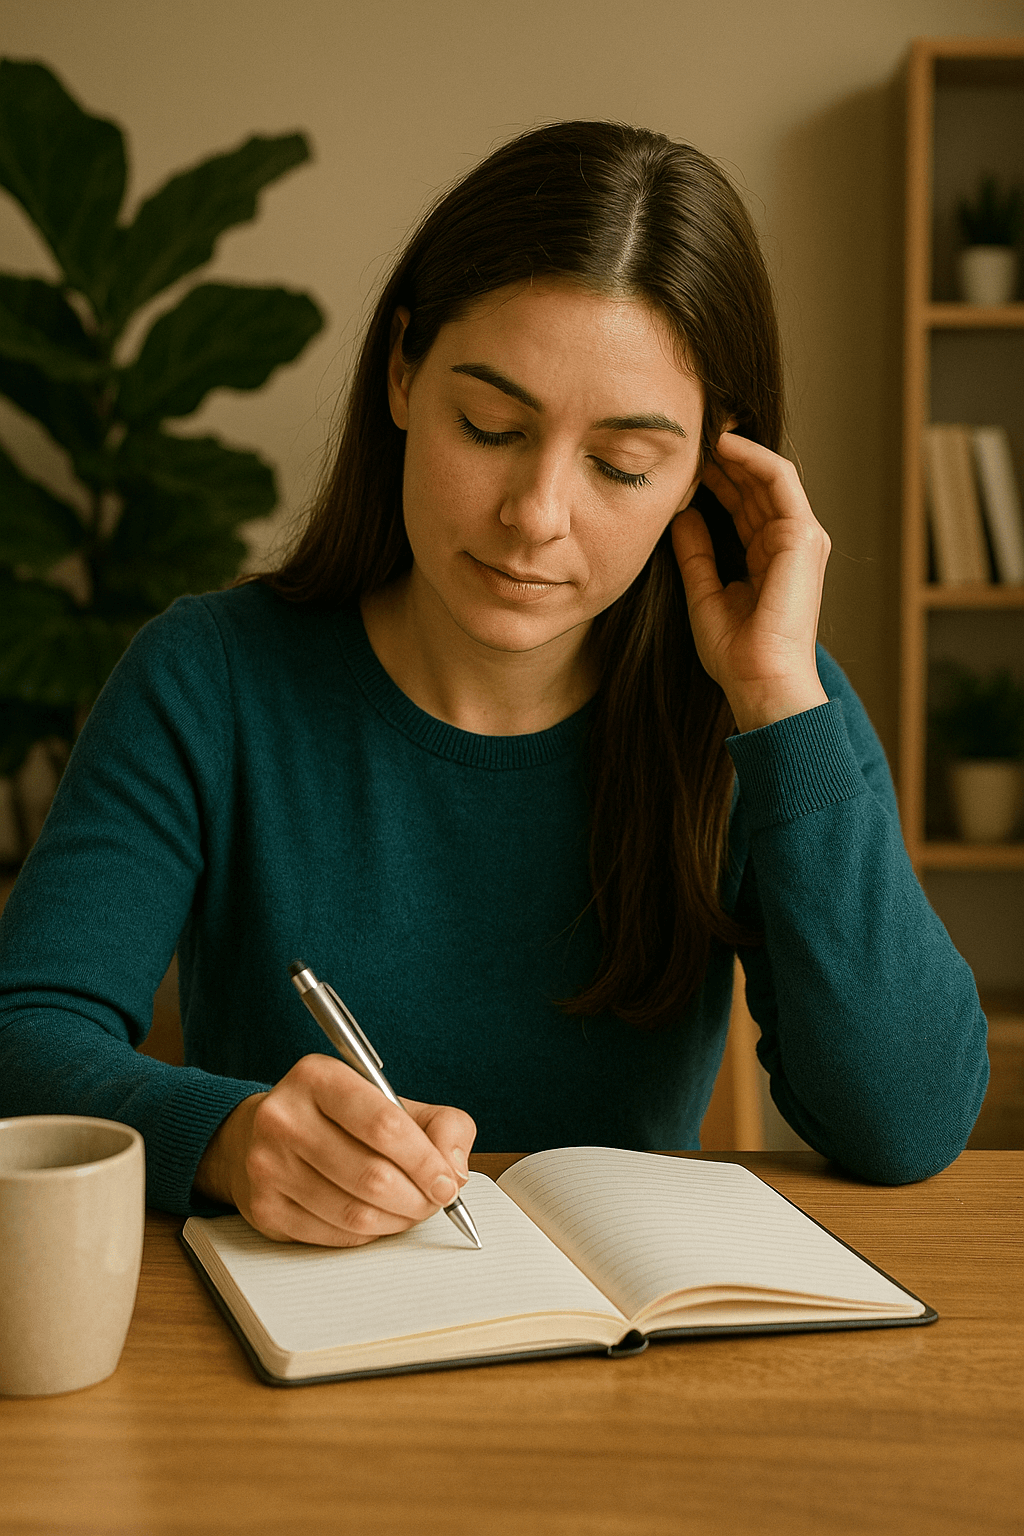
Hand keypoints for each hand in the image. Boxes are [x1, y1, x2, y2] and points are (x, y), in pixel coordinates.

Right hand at [193, 1054, 475, 1246]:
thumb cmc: (339, 1119)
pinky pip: (334, 1235)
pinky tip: (375, 1218)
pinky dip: (367, 1234)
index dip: (425, 1161)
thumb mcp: (392, 1102)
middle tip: (434, 1201)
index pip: (384, 1124)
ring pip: (354, 1213)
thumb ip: (441, 1124)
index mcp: (318, 1078)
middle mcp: (284, 1118)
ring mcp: (267, 1165)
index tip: (447, 1182)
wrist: (262, 1137)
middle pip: (372, 1175)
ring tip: (409, 1210)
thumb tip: (455, 1169)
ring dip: (396, 1220)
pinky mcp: (263, 1208)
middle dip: (417, 1198)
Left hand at [671, 432, 830, 732]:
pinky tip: (723, 446)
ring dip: (736, 451)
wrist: (759, 679)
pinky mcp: (803, 536)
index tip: (682, 462)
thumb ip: (695, 552)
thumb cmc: (735, 652)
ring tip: (703, 430)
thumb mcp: (703, 592)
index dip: (715, 480)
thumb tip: (682, 513)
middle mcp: (787, 544)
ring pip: (767, 476)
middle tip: (690, 433)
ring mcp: (800, 538)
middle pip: (754, 487)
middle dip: (724, 459)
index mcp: (767, 559)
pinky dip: (753, 458)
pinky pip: (779, 480)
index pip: (742, 506)